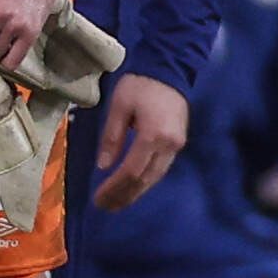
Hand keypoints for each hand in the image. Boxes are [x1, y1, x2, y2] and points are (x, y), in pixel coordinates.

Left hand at [91, 74, 187, 208]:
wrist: (169, 70)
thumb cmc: (139, 86)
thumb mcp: (118, 107)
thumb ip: (111, 137)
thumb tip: (104, 167)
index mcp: (153, 135)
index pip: (131, 170)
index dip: (115, 187)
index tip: (99, 198)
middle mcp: (168, 145)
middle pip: (145, 179)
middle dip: (124, 195)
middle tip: (106, 207)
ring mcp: (177, 146)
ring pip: (155, 177)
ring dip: (136, 192)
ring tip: (117, 203)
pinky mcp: (179, 143)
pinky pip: (161, 169)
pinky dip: (146, 181)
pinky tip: (134, 187)